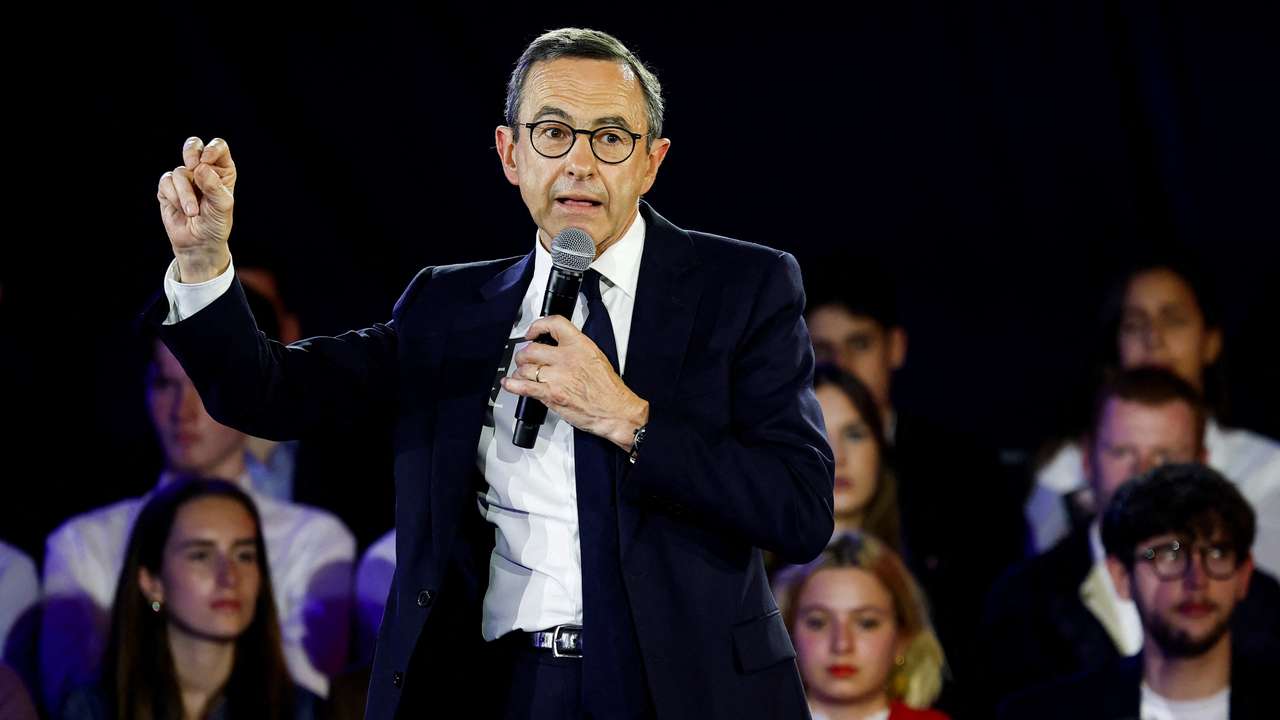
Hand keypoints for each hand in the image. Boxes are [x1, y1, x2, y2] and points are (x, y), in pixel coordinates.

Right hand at [156, 136, 236, 281]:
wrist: (199, 243)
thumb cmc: (216, 224)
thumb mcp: (222, 206)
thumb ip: (214, 186)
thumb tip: (199, 167)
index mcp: (221, 171)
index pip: (218, 147)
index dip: (211, 149)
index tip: (206, 162)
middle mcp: (203, 170)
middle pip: (194, 146)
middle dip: (190, 152)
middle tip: (192, 166)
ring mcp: (185, 178)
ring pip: (180, 172)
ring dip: (185, 194)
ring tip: (192, 212)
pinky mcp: (168, 188)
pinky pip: (166, 183)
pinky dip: (174, 197)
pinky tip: (182, 210)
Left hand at [502, 315, 647, 449]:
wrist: (615, 410)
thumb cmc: (609, 389)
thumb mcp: (595, 357)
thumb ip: (575, 349)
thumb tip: (557, 348)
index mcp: (579, 345)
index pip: (554, 324)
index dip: (537, 326)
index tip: (532, 332)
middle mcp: (566, 358)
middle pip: (532, 349)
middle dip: (524, 355)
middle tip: (525, 359)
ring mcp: (557, 377)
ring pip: (525, 368)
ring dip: (520, 372)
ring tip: (522, 374)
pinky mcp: (551, 394)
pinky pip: (524, 387)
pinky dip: (512, 385)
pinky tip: (509, 383)